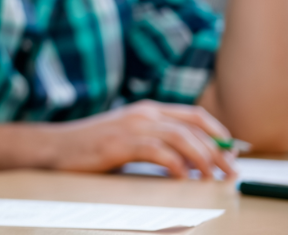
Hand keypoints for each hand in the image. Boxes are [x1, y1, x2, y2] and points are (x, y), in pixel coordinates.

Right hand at [50, 100, 236, 179]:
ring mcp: (132, 127)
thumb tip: (188, 160)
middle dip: (218, 151)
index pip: (193, 115)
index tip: (232, 152)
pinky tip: (182, 177)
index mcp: (146, 110)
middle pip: (193, 128)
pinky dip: (176, 164)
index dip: (218, 132)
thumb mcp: (127, 137)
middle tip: (230, 171)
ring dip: (203, 158)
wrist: (55, 146)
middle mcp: (143, 114)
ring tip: (212, 176)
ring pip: (181, 138)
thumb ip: (154, 141)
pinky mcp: (121, 143)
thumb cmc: (90, 146)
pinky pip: (158, 152)